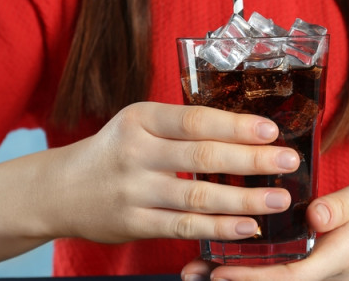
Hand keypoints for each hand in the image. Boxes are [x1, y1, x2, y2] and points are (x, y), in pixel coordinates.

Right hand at [41, 102, 299, 243]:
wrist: (59, 189)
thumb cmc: (114, 151)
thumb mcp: (138, 124)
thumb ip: (181, 127)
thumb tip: (245, 129)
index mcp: (140, 119)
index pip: (195, 120)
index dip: (236, 124)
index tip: (271, 129)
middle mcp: (136, 152)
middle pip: (203, 156)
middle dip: (252, 160)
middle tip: (289, 161)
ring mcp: (133, 190)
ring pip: (198, 196)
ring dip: (244, 200)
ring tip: (279, 199)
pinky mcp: (133, 223)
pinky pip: (183, 227)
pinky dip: (218, 228)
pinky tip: (247, 227)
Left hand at [182, 166, 348, 280]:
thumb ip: (346, 204)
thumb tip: (313, 218)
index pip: (294, 275)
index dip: (254, 278)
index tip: (220, 272)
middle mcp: (340, 273)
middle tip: (192, 274)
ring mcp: (338, 276)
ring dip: (246, 280)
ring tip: (201, 271)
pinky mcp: (335, 270)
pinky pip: (295, 277)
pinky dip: (263, 273)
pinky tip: (237, 264)